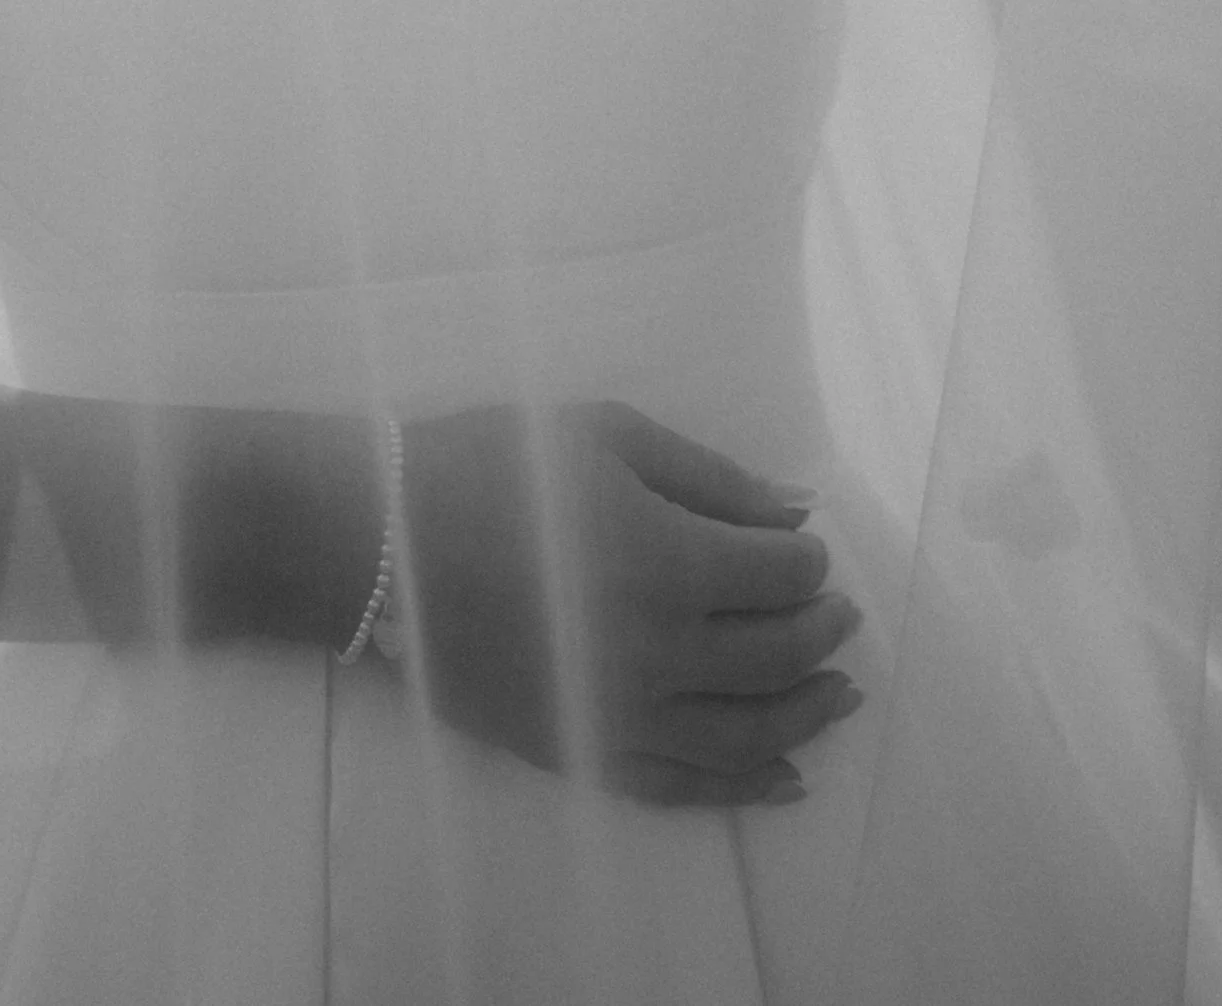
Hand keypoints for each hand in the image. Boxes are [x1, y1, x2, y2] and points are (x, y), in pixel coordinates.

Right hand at [394, 403, 861, 809]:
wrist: (380, 541)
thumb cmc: (492, 465)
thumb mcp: (605, 435)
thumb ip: (708, 477)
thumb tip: (794, 513)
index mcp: (667, 559)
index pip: (779, 575)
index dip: (807, 561)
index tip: (809, 548)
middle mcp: (658, 650)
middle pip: (776, 656)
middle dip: (820, 632)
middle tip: (840, 615)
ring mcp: (621, 713)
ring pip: (745, 735)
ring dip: (806, 715)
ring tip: (840, 695)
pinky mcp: (582, 751)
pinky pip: (680, 786)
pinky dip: (741, 786)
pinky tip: (783, 777)